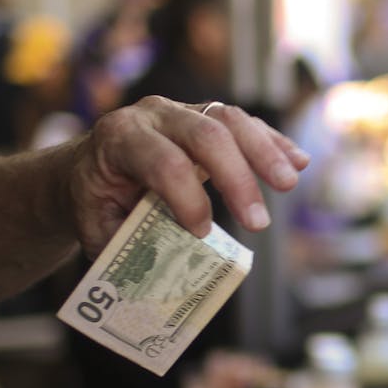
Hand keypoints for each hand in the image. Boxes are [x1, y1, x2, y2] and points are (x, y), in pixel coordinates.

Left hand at [67, 97, 309, 254]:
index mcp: (119, 139)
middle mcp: (152, 115)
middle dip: (236, 178)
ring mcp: (182, 110)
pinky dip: (273, 142)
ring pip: (230, 119)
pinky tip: (298, 162)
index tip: (200, 233)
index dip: (187, 199)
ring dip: (264, 152)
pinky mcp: (206, 116)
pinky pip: (244, 123)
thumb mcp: (97, 224)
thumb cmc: (97, 200)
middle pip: (204, 134)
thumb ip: (126, 245)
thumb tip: (159, 277)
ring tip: (288, 184)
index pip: (163, 162)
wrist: (89, 165)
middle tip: (257, 222)